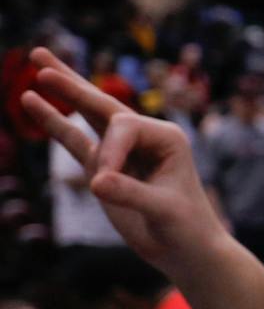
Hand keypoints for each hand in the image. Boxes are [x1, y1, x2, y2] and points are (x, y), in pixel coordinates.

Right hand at [20, 48, 230, 274]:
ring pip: (87, 115)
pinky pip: (74, 140)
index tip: (103, 184)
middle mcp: (143, 136)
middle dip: (72, 83)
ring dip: (63, 90)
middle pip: (102, 104)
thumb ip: (132, 194)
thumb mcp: (164, 211)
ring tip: (37, 60)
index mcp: (166, 137)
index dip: (109, 152)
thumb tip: (96, 182)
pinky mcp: (103, 167)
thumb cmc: (186, 228)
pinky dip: (54, 121)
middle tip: (40, 58)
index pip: (124, 127)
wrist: (187, 250)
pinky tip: (32, 100)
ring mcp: (121, 151)